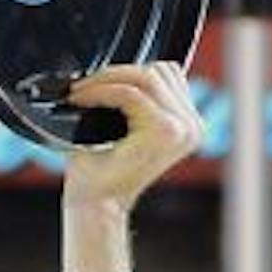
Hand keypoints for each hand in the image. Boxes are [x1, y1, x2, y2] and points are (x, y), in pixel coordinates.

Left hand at [61, 61, 202, 212]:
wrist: (96, 206)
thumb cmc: (102, 172)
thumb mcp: (123, 127)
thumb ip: (135, 98)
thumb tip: (120, 66)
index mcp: (187, 125)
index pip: (168, 75)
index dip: (130, 72)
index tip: (96, 82)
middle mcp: (191, 126)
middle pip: (160, 71)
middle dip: (117, 72)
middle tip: (83, 86)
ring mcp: (182, 129)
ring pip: (146, 77)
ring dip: (107, 78)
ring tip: (80, 92)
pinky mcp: (164, 131)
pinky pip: (130, 93)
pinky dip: (101, 91)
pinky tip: (81, 99)